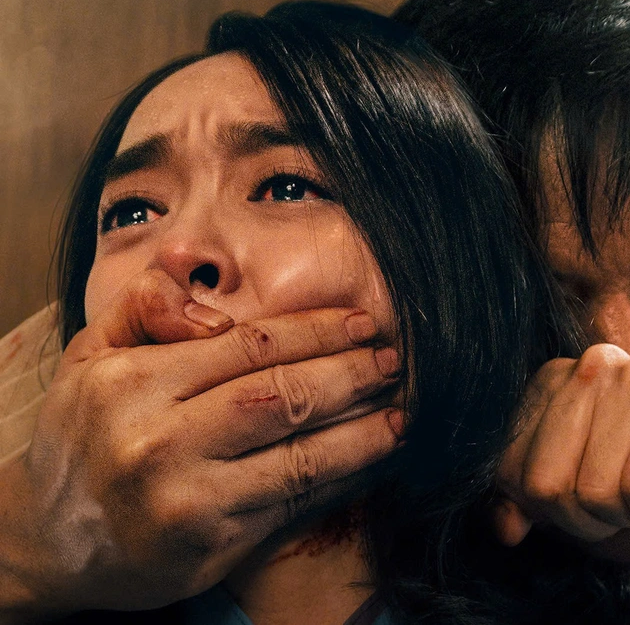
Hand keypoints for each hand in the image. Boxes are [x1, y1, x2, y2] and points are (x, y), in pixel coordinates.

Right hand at [0, 270, 404, 618]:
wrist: (44, 540)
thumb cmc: (82, 437)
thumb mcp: (92, 357)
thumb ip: (145, 306)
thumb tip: (192, 264)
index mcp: (133, 384)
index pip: (249, 345)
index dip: (317, 331)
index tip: (362, 323)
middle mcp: (159, 442)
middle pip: (284, 396)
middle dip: (352, 374)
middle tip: (393, 360)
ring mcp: (188, 500)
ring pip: (300, 454)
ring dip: (363, 431)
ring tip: (402, 411)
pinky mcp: (211, 548)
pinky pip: (293, 503)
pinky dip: (343, 478)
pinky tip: (373, 458)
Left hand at [493, 343, 629, 569]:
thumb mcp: (579, 506)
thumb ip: (530, 505)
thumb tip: (504, 526)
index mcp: (559, 381)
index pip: (508, 466)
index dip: (548, 507)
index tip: (592, 498)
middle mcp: (596, 365)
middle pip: (546, 484)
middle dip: (588, 516)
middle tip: (629, 502)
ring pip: (595, 489)